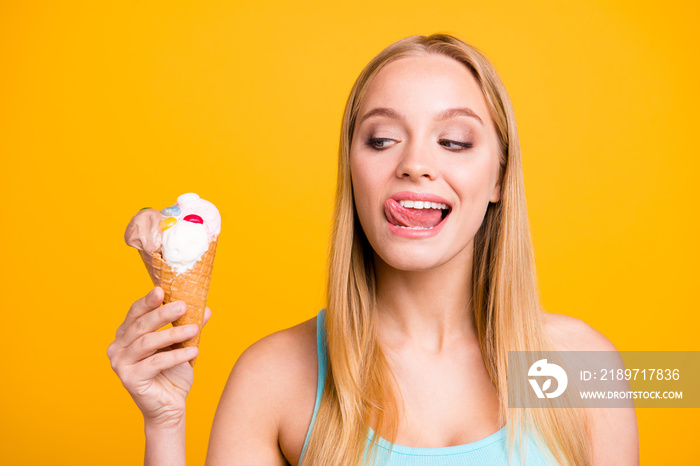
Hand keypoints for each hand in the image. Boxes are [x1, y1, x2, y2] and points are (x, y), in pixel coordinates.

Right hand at [107, 287, 211, 427]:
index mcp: (126, 334)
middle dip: (162, 314)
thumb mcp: (182, 345)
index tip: (162, 289)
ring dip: (173, 334)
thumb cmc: (172, 372)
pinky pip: (155, 363)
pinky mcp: (129, 379)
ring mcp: (121, 364)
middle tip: (183, 306)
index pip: (136, 312)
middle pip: (141, 325)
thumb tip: (205, 308)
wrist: (170, 405)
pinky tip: (194, 351)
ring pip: (148, 342)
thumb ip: (189, 326)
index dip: (148, 300)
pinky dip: (176, 355)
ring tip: (195, 329)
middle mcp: (118, 347)